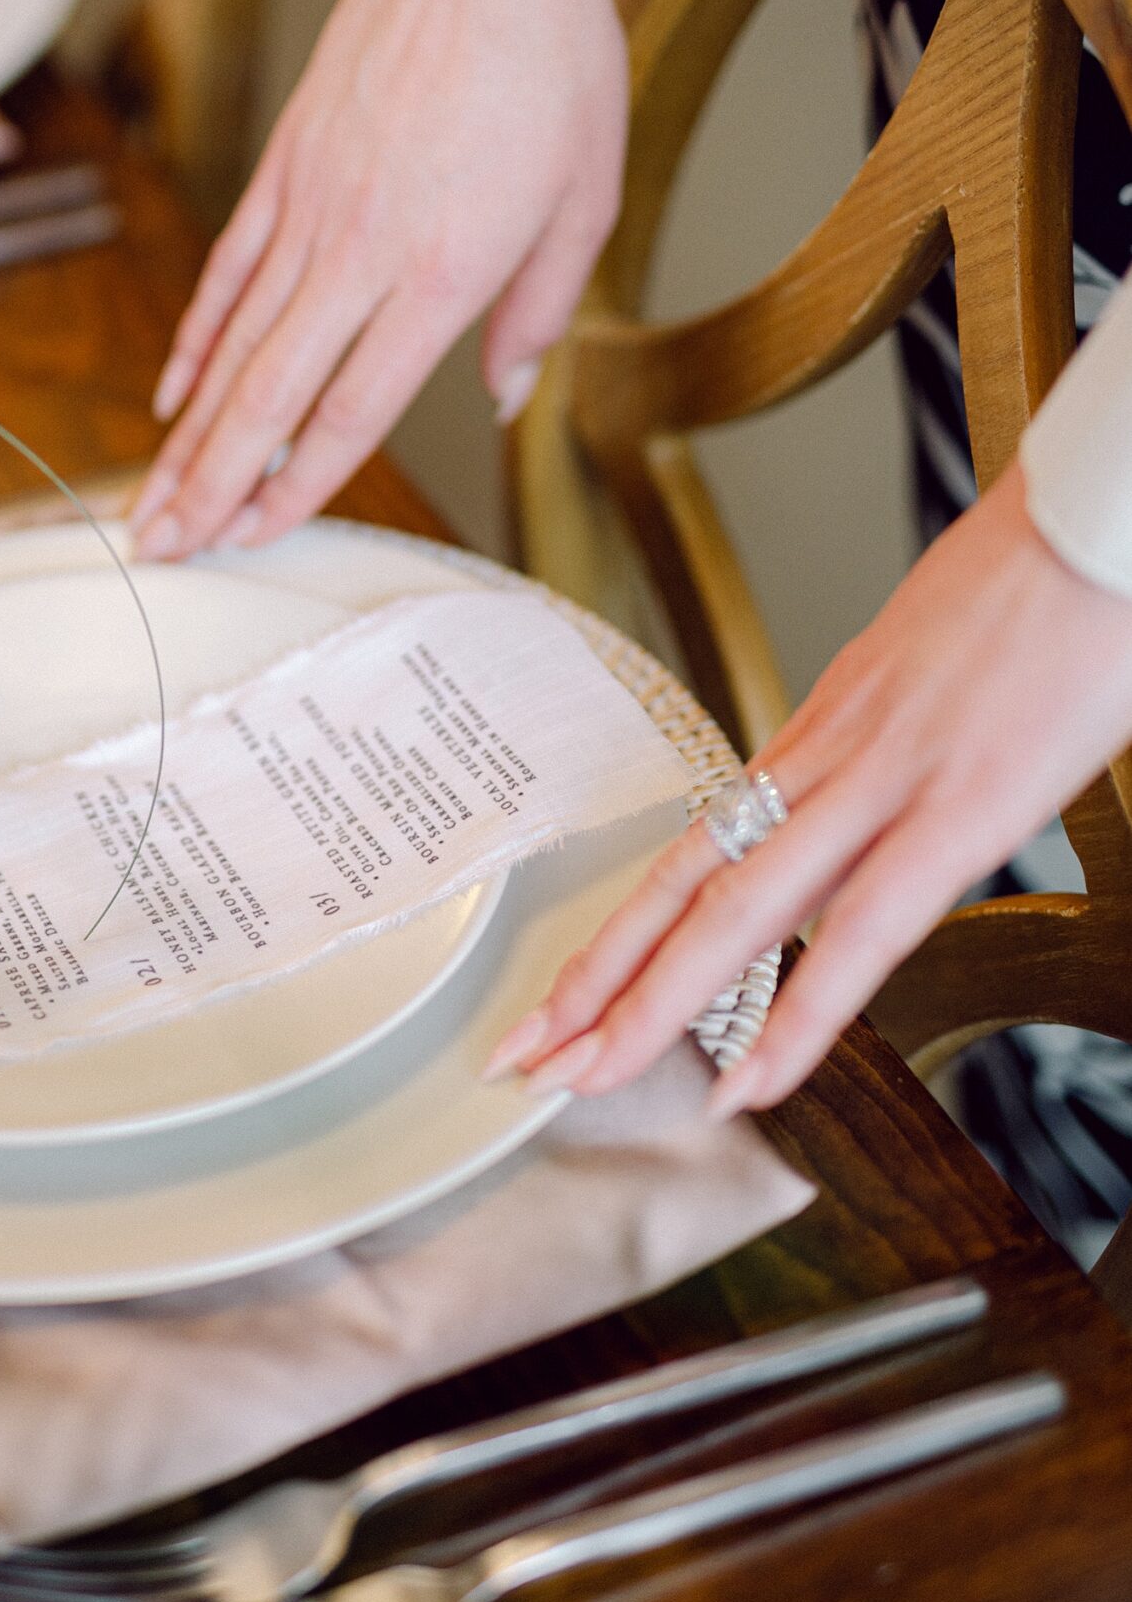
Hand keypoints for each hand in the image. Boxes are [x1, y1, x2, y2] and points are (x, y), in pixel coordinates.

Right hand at [130, 0, 626, 560]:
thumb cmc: (553, 64)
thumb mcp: (585, 203)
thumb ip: (540, 312)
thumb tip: (509, 394)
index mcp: (439, 275)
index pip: (350, 409)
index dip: (297, 486)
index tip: (256, 537)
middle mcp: (360, 251)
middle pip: (268, 394)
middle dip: (209, 483)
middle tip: (161, 546)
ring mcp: (310, 205)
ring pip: (234, 343)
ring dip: (188, 430)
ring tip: (149, 494)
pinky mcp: (287, 163)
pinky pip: (230, 268)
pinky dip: (197, 336)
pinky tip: (174, 389)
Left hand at [486, 461, 1131, 1114]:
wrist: (1087, 522)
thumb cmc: (1034, 580)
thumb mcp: (933, 660)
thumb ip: (892, 729)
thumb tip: (876, 773)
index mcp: (824, 727)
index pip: (695, 848)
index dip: (623, 930)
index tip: (565, 996)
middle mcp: (828, 757)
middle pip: (684, 889)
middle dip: (596, 984)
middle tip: (526, 1054)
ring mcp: (883, 785)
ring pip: (738, 914)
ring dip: (655, 1008)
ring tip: (591, 1078)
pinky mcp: (958, 812)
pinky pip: (860, 930)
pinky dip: (800, 1015)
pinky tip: (752, 1080)